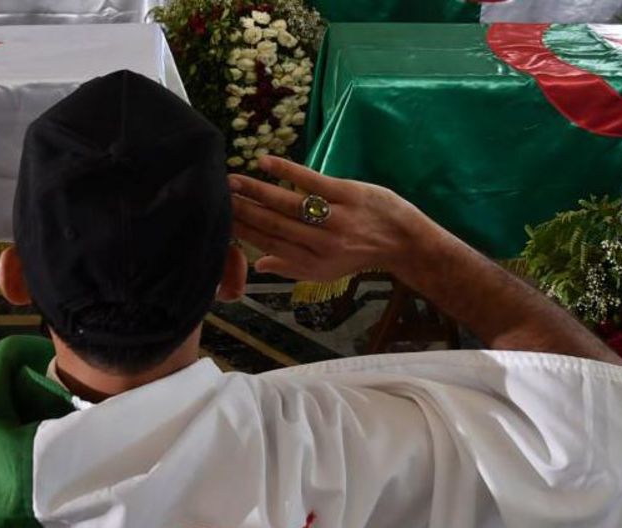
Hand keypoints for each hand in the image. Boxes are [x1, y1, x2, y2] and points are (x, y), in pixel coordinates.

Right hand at [230, 156, 443, 282]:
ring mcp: (335, 218)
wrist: (403, 242)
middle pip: (273, 224)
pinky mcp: (348, 194)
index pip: (269, 244)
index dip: (243, 231)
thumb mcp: (325, 272)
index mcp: (311, 262)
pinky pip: (311, 181)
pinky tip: (264, 162)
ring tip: (233, 180)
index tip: (220, 217)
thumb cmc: (359, 256)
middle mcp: (321, 243)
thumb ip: (291, 268)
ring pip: (287, 204)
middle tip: (218, 195)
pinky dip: (286, 171)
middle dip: (243, 209)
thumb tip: (258, 264)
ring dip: (257, 190)